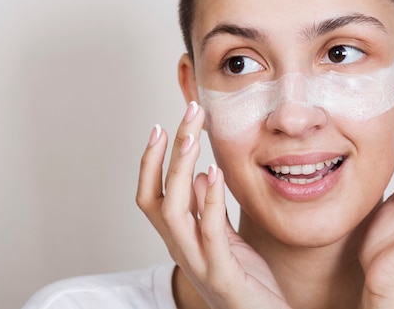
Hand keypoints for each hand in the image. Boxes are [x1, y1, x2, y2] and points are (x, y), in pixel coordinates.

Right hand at [136, 101, 288, 308]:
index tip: (161, 126)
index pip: (150, 195)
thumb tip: (196, 174)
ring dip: (179, 171)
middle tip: (186, 115)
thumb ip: (207, 209)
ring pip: (174, 213)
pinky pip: (210, 233)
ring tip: (192, 137)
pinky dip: (209, 200)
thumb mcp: (223, 237)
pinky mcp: (223, 274)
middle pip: (157, 196)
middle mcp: (181, 249)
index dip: (150, 161)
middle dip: (166, 152)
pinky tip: (214, 172)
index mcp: (180, 238)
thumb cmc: (244, 279)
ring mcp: (199, 262)